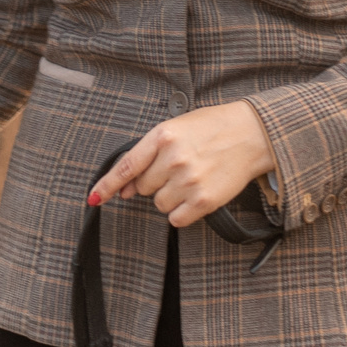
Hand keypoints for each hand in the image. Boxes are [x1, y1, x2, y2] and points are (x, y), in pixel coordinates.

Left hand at [88, 101, 276, 227]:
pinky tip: (195, 195)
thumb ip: (149, 154)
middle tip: (176, 169)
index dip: (106, 185)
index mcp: (163, 136)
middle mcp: (173, 159)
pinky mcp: (204, 200)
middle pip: (143, 188)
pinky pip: (177, 219)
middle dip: (155, 182)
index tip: (94, 198)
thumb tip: (126, 188)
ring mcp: (188, 180)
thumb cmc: (213, 127)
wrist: (252, 133)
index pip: (126, 166)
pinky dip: (182, 212)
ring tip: (190, 178)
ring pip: (160, 204)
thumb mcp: (176, 128)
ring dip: (170, 197)